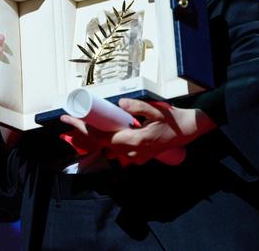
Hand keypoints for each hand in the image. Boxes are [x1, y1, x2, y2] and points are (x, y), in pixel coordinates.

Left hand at [60, 99, 215, 166]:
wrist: (190, 130)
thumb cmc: (173, 120)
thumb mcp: (156, 110)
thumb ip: (138, 106)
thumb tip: (120, 103)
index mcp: (133, 141)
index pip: (101, 137)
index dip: (82, 128)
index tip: (68, 118)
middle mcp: (132, 152)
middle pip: (100, 143)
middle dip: (82, 132)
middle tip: (68, 119)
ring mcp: (136, 156)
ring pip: (107, 148)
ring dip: (93, 137)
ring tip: (79, 125)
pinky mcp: (139, 154)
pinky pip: (117, 150)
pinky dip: (106, 141)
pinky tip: (101, 132)